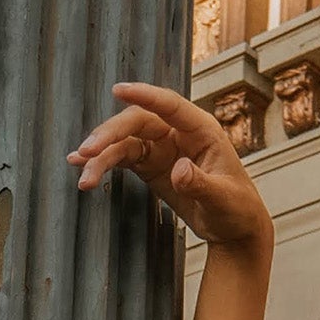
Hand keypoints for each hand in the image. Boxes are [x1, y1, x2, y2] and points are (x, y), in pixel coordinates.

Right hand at [71, 82, 271, 251]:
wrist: (233, 230)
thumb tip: (178, 170)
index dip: (144, 95)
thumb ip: (201, 184)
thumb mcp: (223, 199)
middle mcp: (178, 133)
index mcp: (202, 130)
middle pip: (138, 123)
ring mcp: (163, 148)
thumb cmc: (236, 209)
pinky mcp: (151, 165)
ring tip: (82, 175)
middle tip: (88, 151)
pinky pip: (123, 158)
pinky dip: (104, 163)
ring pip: (125, 141)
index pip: (170, 105)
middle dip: (111, 134)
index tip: (117, 89)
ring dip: (102, 155)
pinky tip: (84, 169)